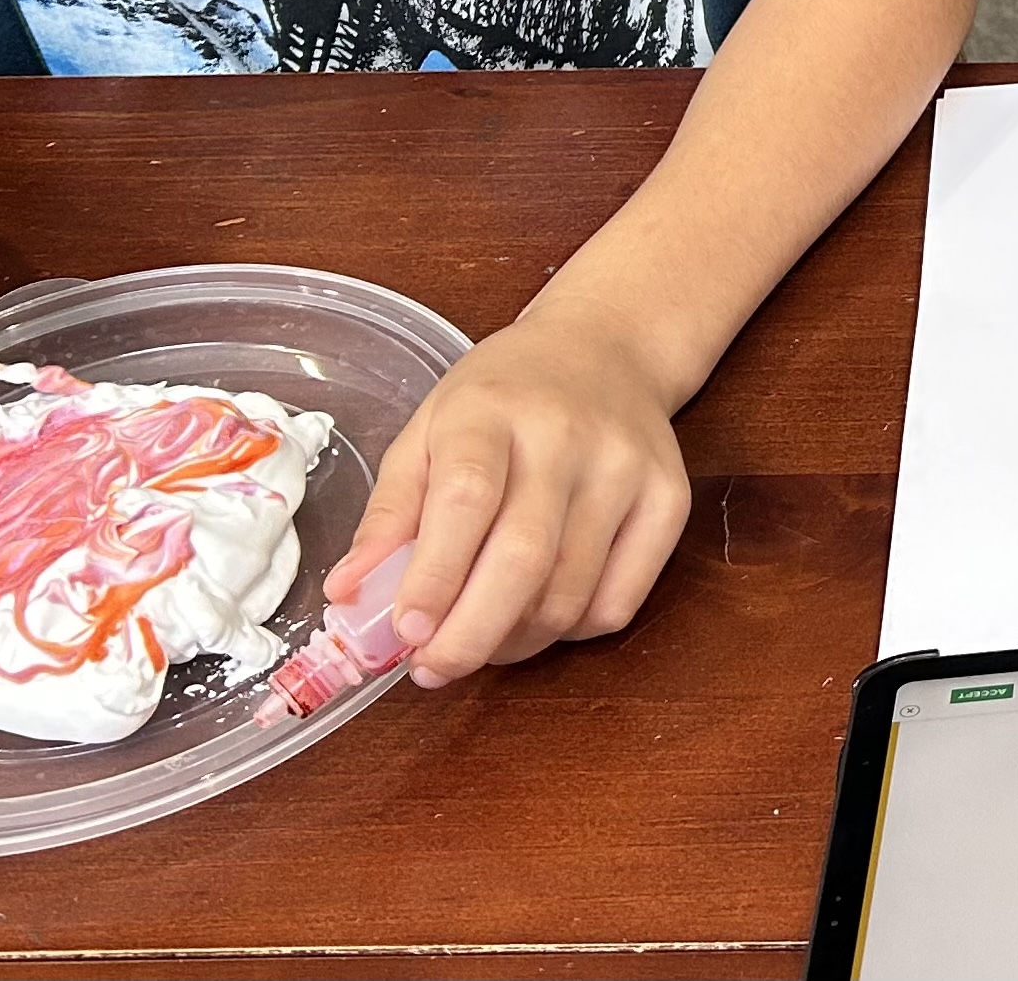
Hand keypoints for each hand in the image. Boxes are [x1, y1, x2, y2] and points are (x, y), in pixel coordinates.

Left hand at [332, 304, 688, 686]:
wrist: (606, 350)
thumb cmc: (502, 399)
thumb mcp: (427, 431)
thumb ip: (389, 514)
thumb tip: (348, 595)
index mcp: (491, 409)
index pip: (466, 498)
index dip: (434, 575)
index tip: (407, 632)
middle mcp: (567, 435)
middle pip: (524, 557)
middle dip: (471, 634)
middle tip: (435, 668)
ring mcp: (627, 468)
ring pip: (570, 593)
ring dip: (515, 641)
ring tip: (479, 639)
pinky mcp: (670, 500)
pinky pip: (618, 602)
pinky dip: (569, 631)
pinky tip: (538, 614)